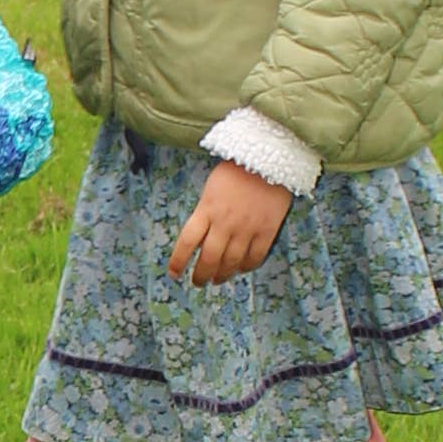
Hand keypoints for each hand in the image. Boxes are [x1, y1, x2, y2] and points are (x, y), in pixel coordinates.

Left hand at [166, 160, 293, 285]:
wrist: (269, 159)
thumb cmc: (237, 170)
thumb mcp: (211, 188)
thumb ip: (205, 213)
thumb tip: (201, 237)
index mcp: (206, 209)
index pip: (187, 242)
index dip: (178, 261)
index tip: (173, 274)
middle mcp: (225, 223)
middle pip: (209, 259)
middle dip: (200, 275)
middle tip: (197, 282)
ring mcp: (247, 228)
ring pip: (231, 262)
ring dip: (222, 275)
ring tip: (216, 280)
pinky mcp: (267, 231)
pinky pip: (255, 257)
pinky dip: (246, 267)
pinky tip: (240, 269)